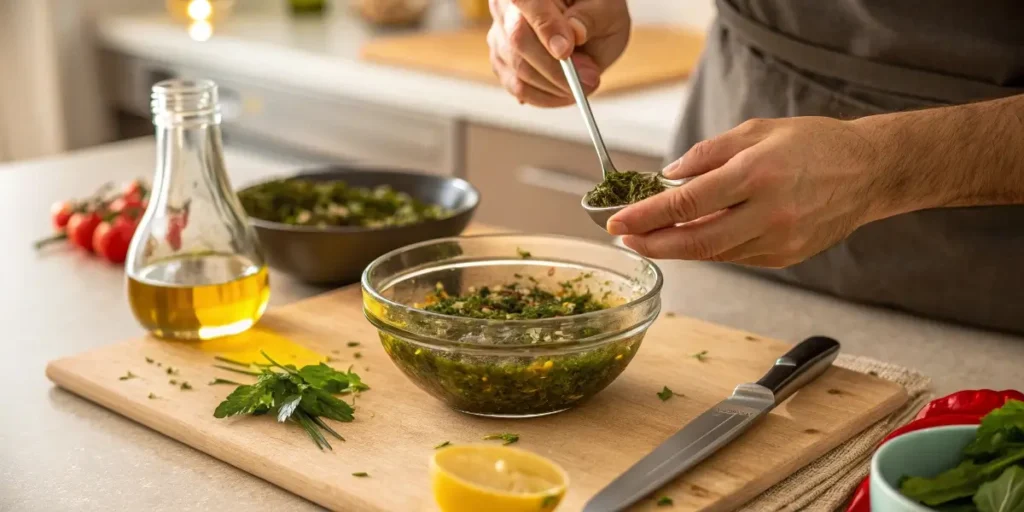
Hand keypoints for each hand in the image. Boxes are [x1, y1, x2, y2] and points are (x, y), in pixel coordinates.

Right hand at [487, 0, 630, 106]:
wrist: (585, 20)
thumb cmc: (595, 9)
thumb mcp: (606, 7)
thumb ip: (592, 17)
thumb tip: (575, 33)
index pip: (527, 2)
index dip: (545, 28)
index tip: (565, 52)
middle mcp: (505, 7)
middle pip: (519, 40)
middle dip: (556, 69)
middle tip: (590, 79)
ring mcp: (499, 36)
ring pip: (518, 69)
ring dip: (556, 86)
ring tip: (586, 83)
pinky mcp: (501, 62)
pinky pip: (518, 87)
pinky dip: (546, 97)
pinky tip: (566, 92)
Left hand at [607, 116, 888, 267]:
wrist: (870, 171)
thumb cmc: (814, 144)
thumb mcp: (756, 131)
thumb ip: (707, 154)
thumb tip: (668, 177)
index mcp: (757, 175)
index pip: (688, 203)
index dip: (646, 216)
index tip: (618, 221)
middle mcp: (769, 213)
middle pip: (696, 242)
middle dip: (652, 244)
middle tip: (625, 239)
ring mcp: (779, 240)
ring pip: (714, 253)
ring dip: (677, 248)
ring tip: (651, 236)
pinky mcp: (785, 257)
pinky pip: (735, 256)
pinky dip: (710, 248)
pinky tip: (693, 238)